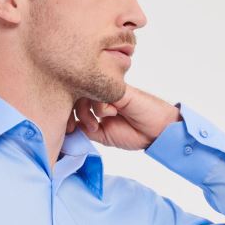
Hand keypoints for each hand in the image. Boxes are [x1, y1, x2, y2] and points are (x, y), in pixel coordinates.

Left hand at [66, 84, 181, 150]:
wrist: (157, 131)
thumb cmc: (134, 133)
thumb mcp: (103, 135)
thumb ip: (87, 129)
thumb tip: (70, 127)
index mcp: (97, 102)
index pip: (74, 100)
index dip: (67, 114)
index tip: (67, 130)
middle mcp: (102, 93)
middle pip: (75, 93)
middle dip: (72, 111)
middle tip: (75, 127)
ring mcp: (111, 89)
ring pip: (85, 91)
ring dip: (86, 110)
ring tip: (95, 124)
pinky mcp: (120, 89)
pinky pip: (101, 91)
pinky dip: (100, 105)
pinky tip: (111, 113)